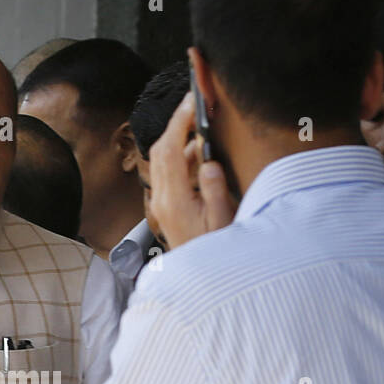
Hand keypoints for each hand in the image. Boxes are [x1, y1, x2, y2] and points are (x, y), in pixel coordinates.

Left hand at [149, 92, 236, 249]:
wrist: (200, 282)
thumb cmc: (215, 251)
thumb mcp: (222, 221)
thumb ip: (215, 190)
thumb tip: (209, 161)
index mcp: (174, 201)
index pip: (169, 151)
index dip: (179, 122)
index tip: (192, 102)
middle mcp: (162, 200)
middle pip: (160, 151)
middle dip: (175, 124)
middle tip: (194, 104)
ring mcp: (161, 204)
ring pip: (162, 160)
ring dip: (177, 139)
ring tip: (199, 123)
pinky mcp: (165, 207)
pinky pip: (167, 173)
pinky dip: (180, 156)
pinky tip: (198, 153)